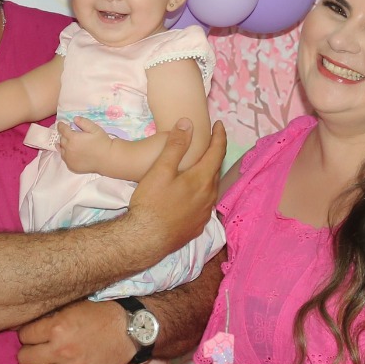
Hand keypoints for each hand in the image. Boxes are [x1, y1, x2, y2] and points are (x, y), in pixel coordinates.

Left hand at [17, 300, 131, 363]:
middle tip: (38, 350)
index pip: (24, 336)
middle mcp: (61, 350)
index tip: (34, 336)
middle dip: (29, 352)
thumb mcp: (72, 308)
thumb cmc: (101, 316)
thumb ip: (50, 318)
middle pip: (24, 358)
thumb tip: (25, 324)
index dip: (28, 335)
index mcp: (57, 327)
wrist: (130, 331)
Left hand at [57, 116, 113, 175]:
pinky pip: (64, 158)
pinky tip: (70, 152)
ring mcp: (69, 158)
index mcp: (73, 138)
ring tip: (68, 143)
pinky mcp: (71, 166)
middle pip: (61, 139)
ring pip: (61, 149)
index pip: (62, 129)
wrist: (107, 159)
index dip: (61, 126)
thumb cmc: (102, 142)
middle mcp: (68, 148)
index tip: (61, 124)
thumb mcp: (95, 128)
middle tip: (68, 134)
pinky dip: (65, 154)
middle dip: (64, 135)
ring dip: (63, 145)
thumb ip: (84, 122)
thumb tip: (75, 119)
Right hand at [126, 118, 226, 255]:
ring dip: (208, 174)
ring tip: (200, 165)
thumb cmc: (151, 203)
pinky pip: (205, 204)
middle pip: (215, 170)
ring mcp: (205, 214)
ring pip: (211, 188)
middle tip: (208, 142)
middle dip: (214, 154)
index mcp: (202, 180)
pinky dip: (202, 192)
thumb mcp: (160, 170)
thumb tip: (188, 123)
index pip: (217, 152)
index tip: (219, 124)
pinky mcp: (198, 226)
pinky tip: (192, 193)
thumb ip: (175, 146)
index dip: (219, 136)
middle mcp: (209, 197)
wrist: (145, 240)